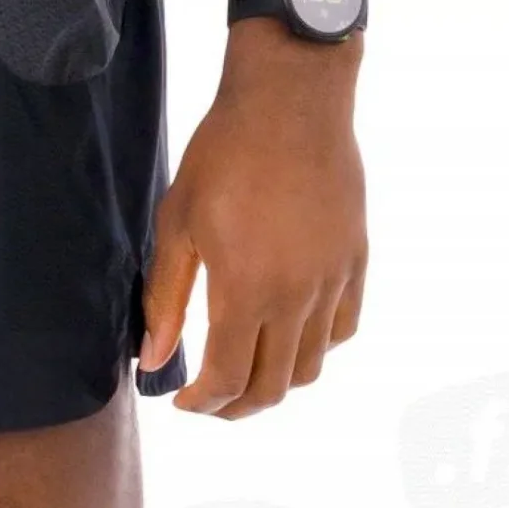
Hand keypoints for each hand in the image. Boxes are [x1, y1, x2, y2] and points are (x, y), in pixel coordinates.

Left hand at [141, 28, 366, 418]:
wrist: (291, 99)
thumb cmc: (225, 155)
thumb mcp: (178, 226)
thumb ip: (166, 300)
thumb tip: (153, 359)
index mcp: (247, 292)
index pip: (228, 382)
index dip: (202, 404)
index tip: (183, 402)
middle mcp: (297, 297)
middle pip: (272, 388)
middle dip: (236, 407)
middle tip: (211, 401)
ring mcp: (332, 280)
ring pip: (311, 367)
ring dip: (276, 382)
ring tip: (248, 370)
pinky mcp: (355, 260)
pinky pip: (343, 328)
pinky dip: (316, 347)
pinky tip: (290, 334)